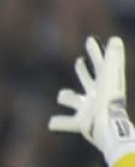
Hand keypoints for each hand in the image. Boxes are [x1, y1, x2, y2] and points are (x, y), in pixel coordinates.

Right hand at [50, 35, 131, 159]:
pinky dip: (58, 122)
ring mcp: (88, 110)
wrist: (107, 127)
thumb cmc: (106, 101)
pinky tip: (51, 124)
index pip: (100, 63)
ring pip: (74, 100)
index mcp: (103, 83)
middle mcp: (96, 95)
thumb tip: (115, 39)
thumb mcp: (109, 75)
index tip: (91, 40)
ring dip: (68, 97)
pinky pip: (66, 122)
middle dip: (83, 71)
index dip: (95, 51)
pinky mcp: (80, 124)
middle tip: (80, 61)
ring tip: (62, 95)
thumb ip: (112, 57)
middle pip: (88, 79)